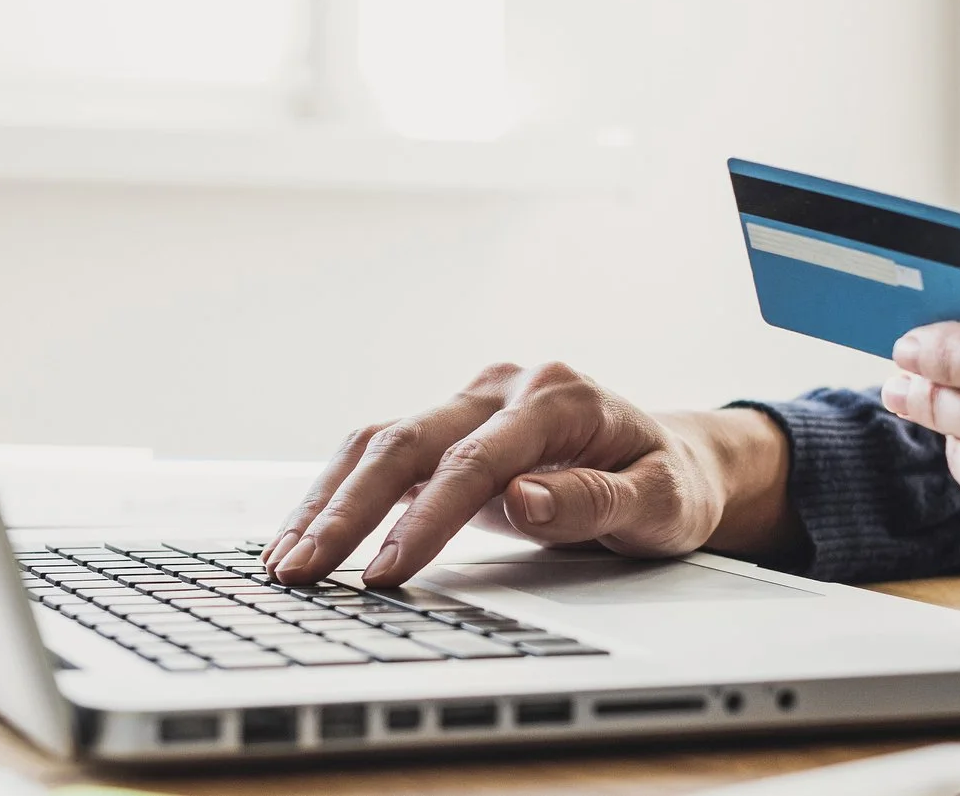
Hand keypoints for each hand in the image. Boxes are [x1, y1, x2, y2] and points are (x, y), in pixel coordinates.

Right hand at [263, 362, 799, 585]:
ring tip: (285, 561)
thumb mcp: (661, 502)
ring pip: (379, 442)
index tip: (386, 570)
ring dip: (326, 501)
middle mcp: (502, 388)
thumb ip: (594, 500)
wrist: (674, 458)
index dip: (425, 519)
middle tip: (303, 570)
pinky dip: (338, 495)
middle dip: (347, 510)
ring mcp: (470, 403)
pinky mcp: (449, 429)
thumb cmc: (671, 484)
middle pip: (406, 441)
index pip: (474, 461)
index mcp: (556, 398)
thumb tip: (522, 497)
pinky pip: (382, 456)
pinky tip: (304, 535)